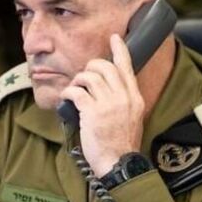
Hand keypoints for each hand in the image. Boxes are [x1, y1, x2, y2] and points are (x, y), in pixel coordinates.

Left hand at [60, 35, 145, 176]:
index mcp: (135, 98)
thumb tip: (111, 90)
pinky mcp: (92, 112)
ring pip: (89, 76)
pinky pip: (77, 91)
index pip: (127, 67)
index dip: (120, 50)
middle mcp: (124, 97)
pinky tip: (66, 98)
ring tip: (74, 89)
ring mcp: (108, 104)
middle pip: (105, 67)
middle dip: (91, 67)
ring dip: (78, 80)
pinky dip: (68, 92)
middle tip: (84, 76)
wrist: (119, 163)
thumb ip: (124, 102)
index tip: (114, 38)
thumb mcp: (133, 119)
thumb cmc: (122, 145)